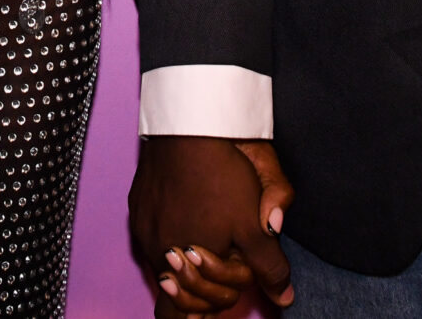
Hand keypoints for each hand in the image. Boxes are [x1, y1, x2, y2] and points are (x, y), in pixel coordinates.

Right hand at [130, 136, 293, 314]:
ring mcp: (142, 228)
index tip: (239, 268)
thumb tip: (284, 298)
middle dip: (206, 283)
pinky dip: (172, 235)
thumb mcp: (254, 225)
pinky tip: (191, 212)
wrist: (190, 122)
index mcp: (182, 266)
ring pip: (163, 264)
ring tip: (209, 236)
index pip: (194, 312)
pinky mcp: (137, 206)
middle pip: (176, 293)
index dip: (222, 296)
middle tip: (229, 254)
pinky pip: (152, 235)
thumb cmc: (222, 175)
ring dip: (186, 262)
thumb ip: (269, 267)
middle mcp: (154, 253)